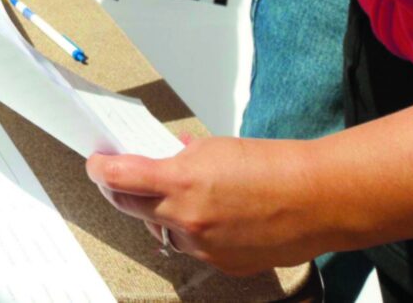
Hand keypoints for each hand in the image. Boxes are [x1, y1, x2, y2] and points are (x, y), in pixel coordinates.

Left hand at [87, 137, 326, 275]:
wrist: (316, 201)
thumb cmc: (274, 168)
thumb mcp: (218, 147)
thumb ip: (183, 156)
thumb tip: (166, 158)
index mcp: (181, 182)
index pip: (121, 178)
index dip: (101, 170)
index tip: (95, 164)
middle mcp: (186, 219)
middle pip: (131, 208)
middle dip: (120, 193)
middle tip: (117, 180)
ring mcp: (202, 247)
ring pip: (163, 231)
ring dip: (162, 215)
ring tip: (179, 198)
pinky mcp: (221, 264)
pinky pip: (193, 248)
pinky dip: (193, 233)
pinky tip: (213, 218)